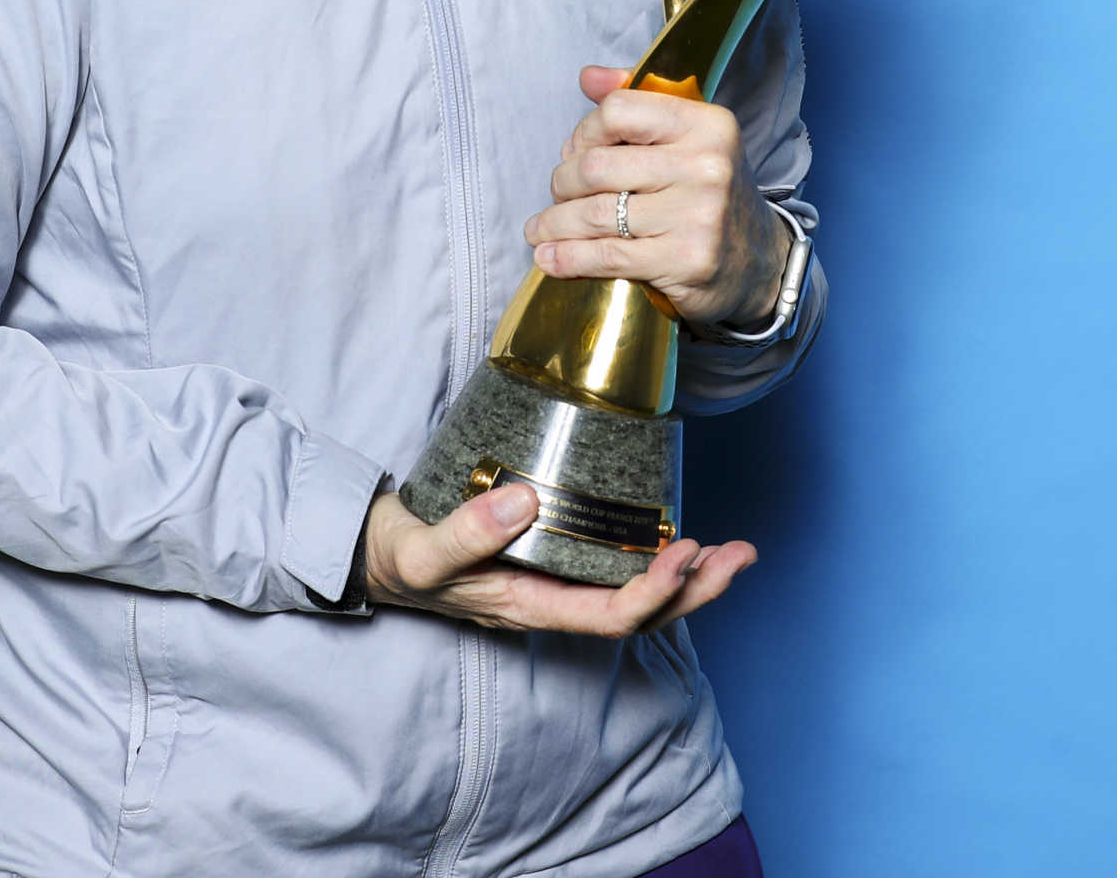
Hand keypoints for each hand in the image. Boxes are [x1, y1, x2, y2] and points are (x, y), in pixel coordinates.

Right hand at [362, 484, 754, 633]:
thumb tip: (526, 502)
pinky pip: (617, 570)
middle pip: (641, 614)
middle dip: (696, 589)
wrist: (376, 555)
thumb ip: (467, 531)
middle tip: (740, 554)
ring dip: (689, 577)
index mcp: (530, 607)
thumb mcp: (422, 550)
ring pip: (636, 594)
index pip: (609, 616)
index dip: (654, 592)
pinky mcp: (555, 559)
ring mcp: (556, 584)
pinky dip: (656, 557)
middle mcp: (553, 602)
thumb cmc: (400, 556)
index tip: (683, 552)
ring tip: (732, 550)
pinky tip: (678, 536)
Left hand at [522, 67, 787, 331]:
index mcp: (706, 124)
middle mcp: (705, 165)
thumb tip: (588, 77)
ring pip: (596, 214)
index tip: (576, 152)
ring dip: (555, 223)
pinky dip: (568, 258)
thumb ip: (638, 102)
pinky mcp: (684, 260)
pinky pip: (607, 255)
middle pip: (598, 165)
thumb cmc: (708, 192)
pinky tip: (549, 258)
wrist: (760, 261)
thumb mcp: (688, 139)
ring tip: (540, 230)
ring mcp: (697, 215)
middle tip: (559, 195)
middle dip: (563, 183)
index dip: (585, 132)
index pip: (619, 111)